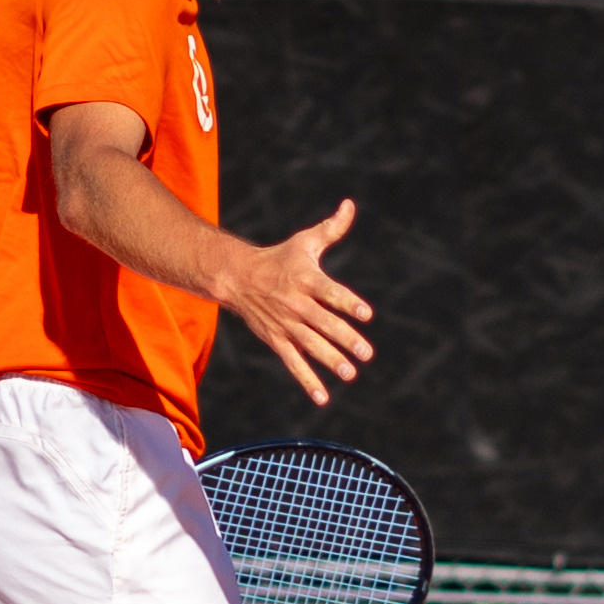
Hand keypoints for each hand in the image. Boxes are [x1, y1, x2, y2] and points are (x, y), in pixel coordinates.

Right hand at [215, 199, 374, 405]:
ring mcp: (286, 325)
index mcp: (307, 279)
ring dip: (330, 361)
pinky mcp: (277, 340)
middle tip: (366, 353)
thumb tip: (350, 204)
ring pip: (311, 346)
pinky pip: (293, 363)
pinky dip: (307, 381)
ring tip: (351, 373)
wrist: (237, 278)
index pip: (331, 292)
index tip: (366, 314)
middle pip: (324, 324)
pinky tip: (323, 398)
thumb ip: (333, 227)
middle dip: (345, 339)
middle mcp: (297, 304)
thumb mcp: (306, 241)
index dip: (348, 303)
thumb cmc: (280, 258)